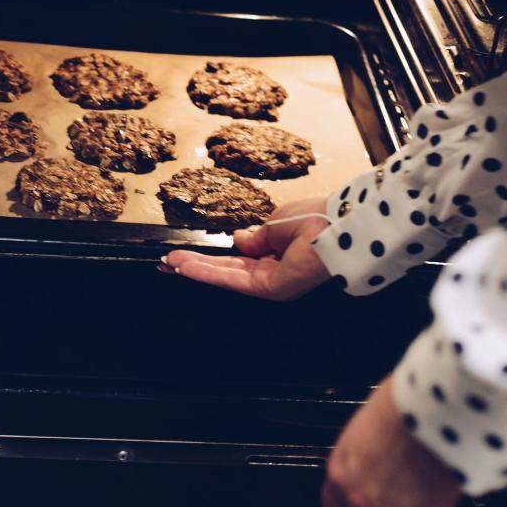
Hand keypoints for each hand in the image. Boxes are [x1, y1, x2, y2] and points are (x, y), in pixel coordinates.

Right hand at [161, 197, 331, 301]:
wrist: (337, 224)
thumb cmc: (315, 218)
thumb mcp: (276, 223)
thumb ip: (256, 236)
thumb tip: (238, 239)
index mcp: (278, 255)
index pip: (239, 258)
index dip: (214, 256)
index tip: (189, 253)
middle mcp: (273, 272)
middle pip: (228, 270)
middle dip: (197, 266)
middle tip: (169, 263)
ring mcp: (271, 282)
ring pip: (226, 276)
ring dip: (196, 269)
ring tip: (170, 264)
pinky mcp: (269, 288)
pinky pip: (232, 279)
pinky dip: (207, 272)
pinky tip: (186, 266)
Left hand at [321, 377, 461, 506]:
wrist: (433, 408)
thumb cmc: (399, 404)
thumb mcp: (367, 422)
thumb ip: (365, 447)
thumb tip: (375, 445)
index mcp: (341, 471)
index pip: (332, 506)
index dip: (348, 501)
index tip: (358, 494)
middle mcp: (361, 498)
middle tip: (396, 490)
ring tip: (421, 496)